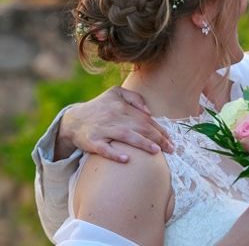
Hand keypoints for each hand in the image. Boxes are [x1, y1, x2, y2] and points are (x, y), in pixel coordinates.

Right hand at [55, 86, 173, 162]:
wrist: (72, 120)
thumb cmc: (100, 107)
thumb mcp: (116, 93)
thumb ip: (135, 98)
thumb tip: (149, 111)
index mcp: (122, 106)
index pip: (145, 119)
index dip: (159, 129)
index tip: (170, 139)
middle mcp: (114, 116)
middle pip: (140, 127)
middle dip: (157, 138)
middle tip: (170, 148)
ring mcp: (102, 129)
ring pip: (126, 136)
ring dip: (142, 144)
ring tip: (155, 151)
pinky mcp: (92, 141)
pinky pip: (104, 149)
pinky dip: (114, 154)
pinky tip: (126, 159)